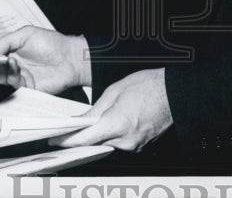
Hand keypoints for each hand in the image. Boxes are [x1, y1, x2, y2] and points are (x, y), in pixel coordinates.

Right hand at [0, 26, 90, 93]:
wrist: (69, 58)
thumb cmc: (51, 43)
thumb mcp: (26, 34)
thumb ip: (6, 40)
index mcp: (12, 50)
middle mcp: (13, 64)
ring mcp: (19, 76)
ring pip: (0, 77)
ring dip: (1, 69)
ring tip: (9, 60)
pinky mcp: (25, 87)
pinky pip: (12, 84)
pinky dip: (11, 75)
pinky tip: (16, 66)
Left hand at [51, 68, 171, 151]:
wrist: (176, 93)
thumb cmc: (150, 86)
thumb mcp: (116, 90)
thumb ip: (96, 109)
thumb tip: (81, 122)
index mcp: (116, 124)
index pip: (83, 140)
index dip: (66, 141)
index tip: (55, 141)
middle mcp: (125, 140)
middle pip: (94, 144)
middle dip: (83, 137)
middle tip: (73, 128)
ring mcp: (134, 146)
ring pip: (107, 144)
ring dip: (100, 135)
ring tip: (101, 118)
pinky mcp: (140, 146)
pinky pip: (120, 143)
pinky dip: (114, 134)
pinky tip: (116, 121)